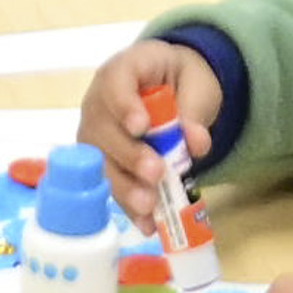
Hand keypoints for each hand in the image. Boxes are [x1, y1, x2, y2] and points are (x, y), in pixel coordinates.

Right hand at [77, 40, 221, 244]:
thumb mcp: (195, 85)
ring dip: (124, 186)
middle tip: (155, 173)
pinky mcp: (103, 162)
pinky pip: (111, 184)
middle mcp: (99, 101)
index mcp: (123, 69)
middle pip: (102, 128)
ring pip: (101, 161)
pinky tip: (147, 223)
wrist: (172, 86)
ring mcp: (96, 133)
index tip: (141, 127)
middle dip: (128, 154)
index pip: (115, 82)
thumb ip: (194, 111)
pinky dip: (129, 206)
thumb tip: (196, 143)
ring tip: (149, 206)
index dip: (124, 105)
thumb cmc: (180, 79)